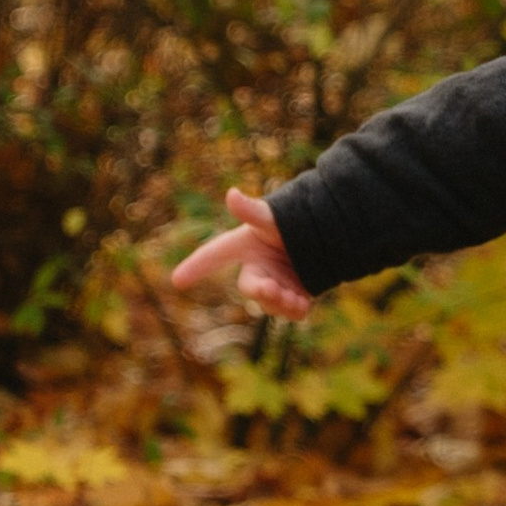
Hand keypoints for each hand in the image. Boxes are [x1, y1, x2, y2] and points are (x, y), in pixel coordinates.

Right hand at [170, 188, 311, 320]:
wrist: (327, 233)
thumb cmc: (293, 222)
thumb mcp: (272, 218)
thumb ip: (252, 212)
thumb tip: (231, 194)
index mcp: (245, 247)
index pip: (214, 255)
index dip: (195, 266)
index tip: (177, 280)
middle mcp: (258, 268)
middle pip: (250, 287)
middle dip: (261, 291)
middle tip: (273, 289)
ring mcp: (276, 284)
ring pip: (271, 303)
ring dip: (279, 302)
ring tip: (294, 298)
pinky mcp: (296, 295)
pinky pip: (291, 310)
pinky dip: (295, 310)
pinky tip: (302, 304)